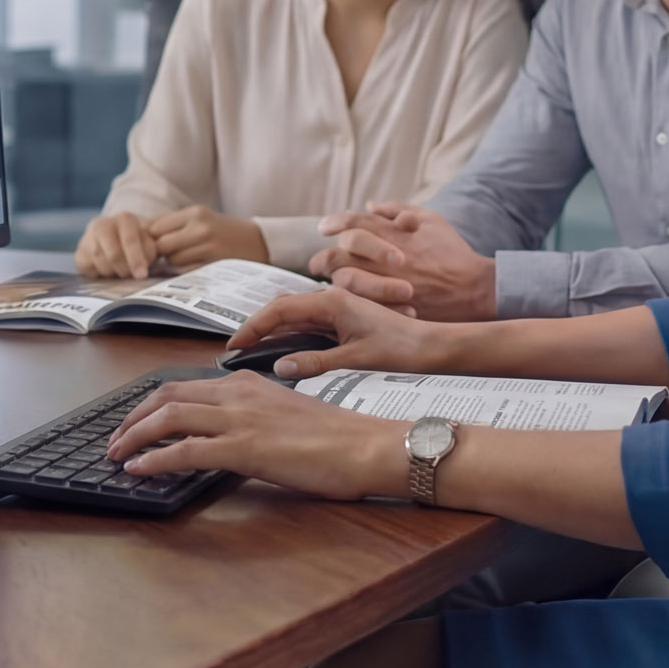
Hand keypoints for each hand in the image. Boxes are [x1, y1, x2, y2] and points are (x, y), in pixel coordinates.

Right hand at [76, 212, 156, 277]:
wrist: (114, 240)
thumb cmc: (138, 242)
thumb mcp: (150, 239)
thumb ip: (155, 244)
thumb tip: (163, 250)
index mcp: (125, 218)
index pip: (130, 240)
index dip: (136, 259)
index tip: (142, 275)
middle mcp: (103, 224)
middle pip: (114, 255)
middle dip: (125, 269)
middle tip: (132, 276)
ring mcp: (88, 238)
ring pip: (103, 264)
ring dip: (115, 272)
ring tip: (121, 271)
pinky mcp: (80, 253)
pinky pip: (90, 269)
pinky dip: (101, 274)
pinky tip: (107, 271)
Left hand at [105, 370, 409, 499]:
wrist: (369, 446)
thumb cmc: (341, 440)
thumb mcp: (290, 418)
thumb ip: (259, 419)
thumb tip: (237, 438)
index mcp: (251, 385)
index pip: (188, 385)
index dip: (154, 402)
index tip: (136, 420)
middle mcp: (240, 394)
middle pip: (168, 394)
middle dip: (133, 416)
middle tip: (114, 438)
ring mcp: (241, 419)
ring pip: (169, 416)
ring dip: (133, 435)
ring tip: (115, 454)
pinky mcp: (245, 448)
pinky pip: (186, 450)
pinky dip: (154, 458)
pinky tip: (138, 469)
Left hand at [146, 206, 268, 269]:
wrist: (258, 242)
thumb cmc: (223, 231)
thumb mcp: (201, 218)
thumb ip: (173, 223)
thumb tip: (142, 231)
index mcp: (194, 212)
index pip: (156, 226)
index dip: (152, 238)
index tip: (156, 245)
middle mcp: (200, 226)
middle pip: (161, 244)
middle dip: (161, 253)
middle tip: (169, 255)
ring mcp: (208, 244)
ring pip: (172, 259)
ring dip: (174, 263)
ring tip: (186, 259)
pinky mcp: (215, 261)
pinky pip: (187, 270)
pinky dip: (186, 270)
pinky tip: (195, 266)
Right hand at [227, 286, 450, 379]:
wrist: (435, 347)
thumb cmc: (402, 351)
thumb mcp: (355, 360)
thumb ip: (315, 362)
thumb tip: (278, 366)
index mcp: (332, 303)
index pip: (279, 310)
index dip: (252, 327)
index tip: (233, 345)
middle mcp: (333, 301)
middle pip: (282, 308)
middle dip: (257, 327)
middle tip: (235, 350)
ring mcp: (339, 310)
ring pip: (294, 316)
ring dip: (272, 330)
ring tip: (250, 351)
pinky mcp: (345, 321)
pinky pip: (309, 324)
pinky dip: (290, 334)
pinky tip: (282, 350)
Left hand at [308, 203, 497, 321]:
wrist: (476, 289)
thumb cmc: (453, 252)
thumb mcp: (432, 220)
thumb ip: (398, 210)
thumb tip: (370, 205)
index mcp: (395, 232)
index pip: (354, 221)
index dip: (335, 222)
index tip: (325, 228)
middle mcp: (388, 256)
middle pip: (339, 253)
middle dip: (323, 258)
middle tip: (318, 263)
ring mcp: (388, 283)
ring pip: (344, 281)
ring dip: (333, 281)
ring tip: (330, 283)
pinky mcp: (392, 307)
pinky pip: (360, 306)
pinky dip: (349, 303)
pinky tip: (347, 303)